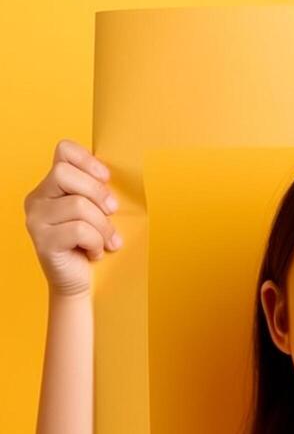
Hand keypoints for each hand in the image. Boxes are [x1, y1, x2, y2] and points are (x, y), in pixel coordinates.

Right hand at [23, 139, 122, 297]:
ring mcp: (35, 220)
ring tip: (106, 241)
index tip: (106, 178)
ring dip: (103, 226)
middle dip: (97, 193)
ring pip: (78, 205)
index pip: (63, 151)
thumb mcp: (97, 211)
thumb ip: (97, 191)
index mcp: (50, 186)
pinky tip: (95, 252)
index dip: (88, 160)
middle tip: (112, 212)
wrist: (80, 282)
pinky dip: (96, 242)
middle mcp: (37, 199)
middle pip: (65, 174)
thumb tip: (117, 174)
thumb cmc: (92, 243)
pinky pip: (79, 230)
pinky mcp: (42, 241)